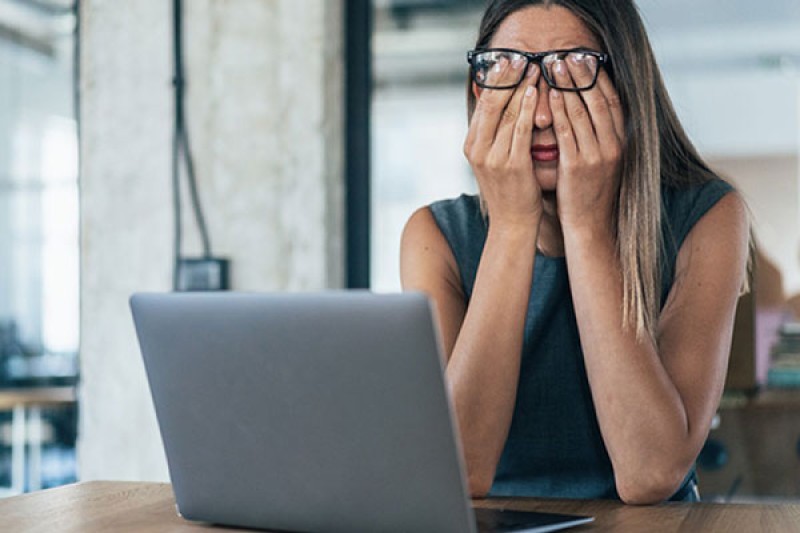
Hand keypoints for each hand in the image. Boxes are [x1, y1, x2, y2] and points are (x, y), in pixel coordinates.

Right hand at [463, 59, 542, 228]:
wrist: (513, 223)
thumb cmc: (509, 190)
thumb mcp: (494, 159)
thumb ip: (495, 134)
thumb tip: (501, 105)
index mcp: (471, 145)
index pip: (482, 104)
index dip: (495, 80)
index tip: (507, 61)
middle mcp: (477, 149)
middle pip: (491, 104)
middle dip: (507, 78)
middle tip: (521, 57)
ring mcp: (493, 157)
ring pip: (507, 113)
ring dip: (522, 87)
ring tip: (534, 68)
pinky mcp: (512, 165)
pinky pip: (520, 130)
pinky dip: (528, 108)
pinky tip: (536, 92)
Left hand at [549, 56, 624, 234]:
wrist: (590, 227)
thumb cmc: (590, 193)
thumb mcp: (603, 162)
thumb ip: (599, 137)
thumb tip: (590, 110)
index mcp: (621, 143)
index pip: (613, 102)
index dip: (600, 78)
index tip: (588, 59)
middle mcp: (613, 146)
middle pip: (598, 101)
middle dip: (582, 76)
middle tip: (568, 55)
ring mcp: (597, 156)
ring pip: (582, 112)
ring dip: (568, 86)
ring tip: (555, 67)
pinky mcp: (578, 166)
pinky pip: (567, 132)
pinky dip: (560, 111)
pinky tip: (551, 95)